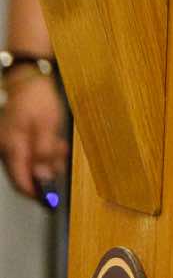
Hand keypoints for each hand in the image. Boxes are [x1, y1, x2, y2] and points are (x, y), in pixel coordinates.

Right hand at [0, 74, 65, 201]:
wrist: (29, 77)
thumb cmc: (37, 98)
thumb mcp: (48, 126)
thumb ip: (44, 152)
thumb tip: (43, 177)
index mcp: (13, 147)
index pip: (21, 180)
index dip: (35, 193)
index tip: (50, 200)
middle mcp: (8, 148)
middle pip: (25, 172)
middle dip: (44, 173)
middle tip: (60, 166)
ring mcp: (10, 141)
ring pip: (29, 161)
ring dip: (46, 160)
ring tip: (60, 149)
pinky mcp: (16, 135)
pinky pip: (29, 150)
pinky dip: (43, 150)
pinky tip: (54, 143)